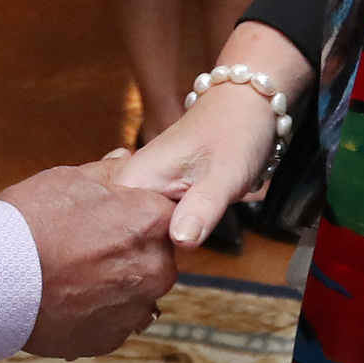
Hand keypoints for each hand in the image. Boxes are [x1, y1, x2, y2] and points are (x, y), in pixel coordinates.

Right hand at [0, 164, 178, 357]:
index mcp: (151, 222)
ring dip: (115, 286)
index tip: (114, 218)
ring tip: (74, 276)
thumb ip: (107, 173)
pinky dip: (96, 313)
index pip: (165, 215)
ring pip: (135, 292)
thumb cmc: (31, 220)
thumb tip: (124, 159)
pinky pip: (113, 322)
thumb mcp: (70, 179)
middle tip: (87, 247)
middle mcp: (155, 268)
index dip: (138, 215)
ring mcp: (135, 308)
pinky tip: (67, 299)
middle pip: (154, 257)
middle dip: (129, 252)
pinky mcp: (112, 339)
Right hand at [116, 83, 288, 248]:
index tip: (163, 257)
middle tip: (189, 236)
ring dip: (161, 242)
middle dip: (152, 249)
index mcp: (133, 177)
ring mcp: (142, 187)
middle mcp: (129, 182)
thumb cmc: (235, 132)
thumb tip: (181, 242)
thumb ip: (202, 208)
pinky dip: (169, 230)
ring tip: (191, 227)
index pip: (118, 232)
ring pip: (141, 232)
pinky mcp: (156, 191)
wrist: (245, 105)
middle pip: (127, 236)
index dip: (139, 252)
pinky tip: (189, 226)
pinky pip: (152, 222)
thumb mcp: (224, 175)